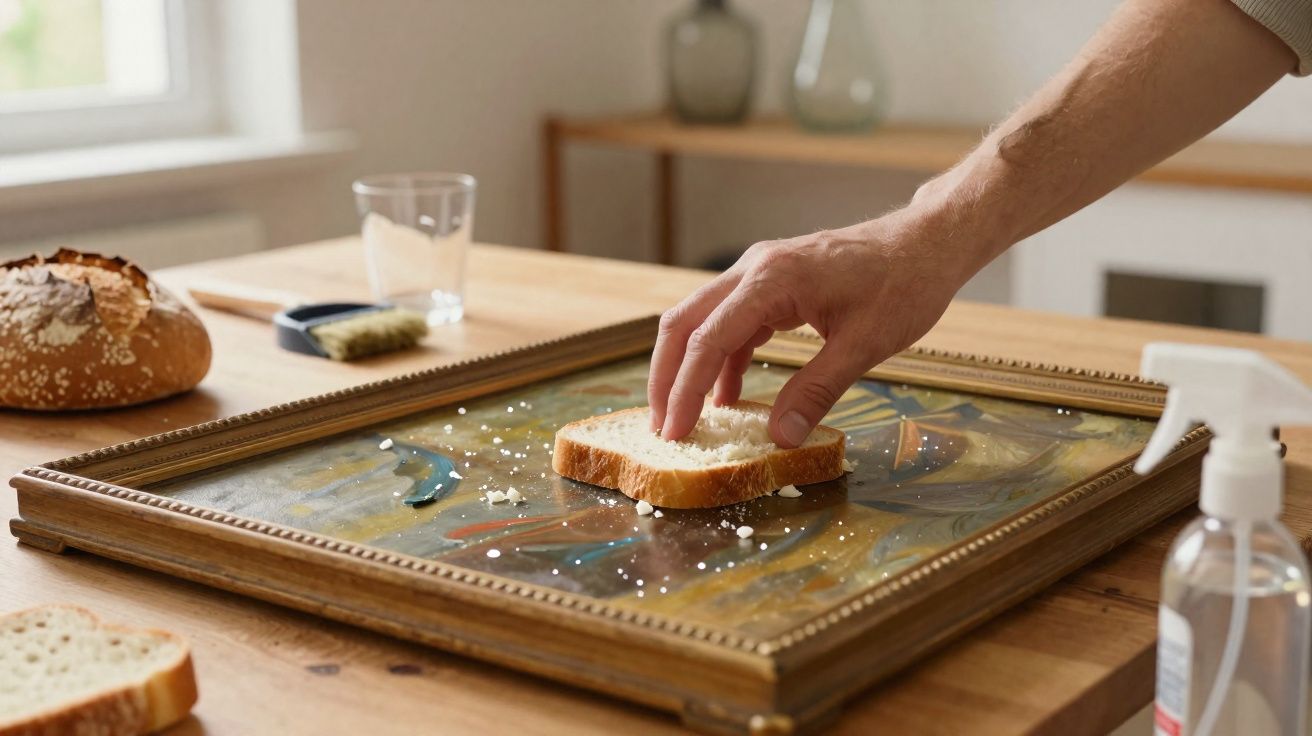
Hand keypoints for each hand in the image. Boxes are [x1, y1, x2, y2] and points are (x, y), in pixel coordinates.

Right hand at [648, 210, 975, 447]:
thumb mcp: (863, 346)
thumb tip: (780, 438)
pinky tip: (727, 396)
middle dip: (667, 377)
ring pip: (702, 320)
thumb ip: (816, 391)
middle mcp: (754, 269)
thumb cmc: (903, 285)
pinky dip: (721, 358)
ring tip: (685, 416)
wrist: (927, 242)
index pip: (708, 340)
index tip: (675, 432)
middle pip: (685, 323)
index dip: (685, 391)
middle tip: (663, 427)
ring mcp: (760, 272)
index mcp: (771, 280)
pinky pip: (732, 322)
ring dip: (689, 367)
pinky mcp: (773, 283)